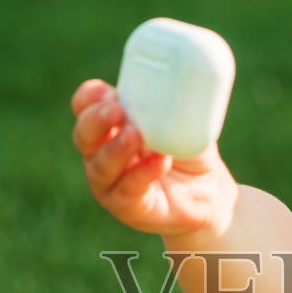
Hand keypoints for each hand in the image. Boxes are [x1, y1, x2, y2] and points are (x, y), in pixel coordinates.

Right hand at [70, 79, 238, 241]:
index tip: (107, 91)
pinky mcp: (126, 207)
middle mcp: (101, 153)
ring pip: (100, 165)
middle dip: (97, 120)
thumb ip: (171, 105)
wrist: (208, 192)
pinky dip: (142, 174)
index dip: (89, 98)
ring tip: (136, 135)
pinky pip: (127, 190)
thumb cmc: (188, 150)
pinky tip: (158, 162)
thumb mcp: (183, 121)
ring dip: (116, 148)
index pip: (85, 106)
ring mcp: (110, 182)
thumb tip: (173, 85)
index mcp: (109, 125)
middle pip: (83, 135)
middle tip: (118, 110)